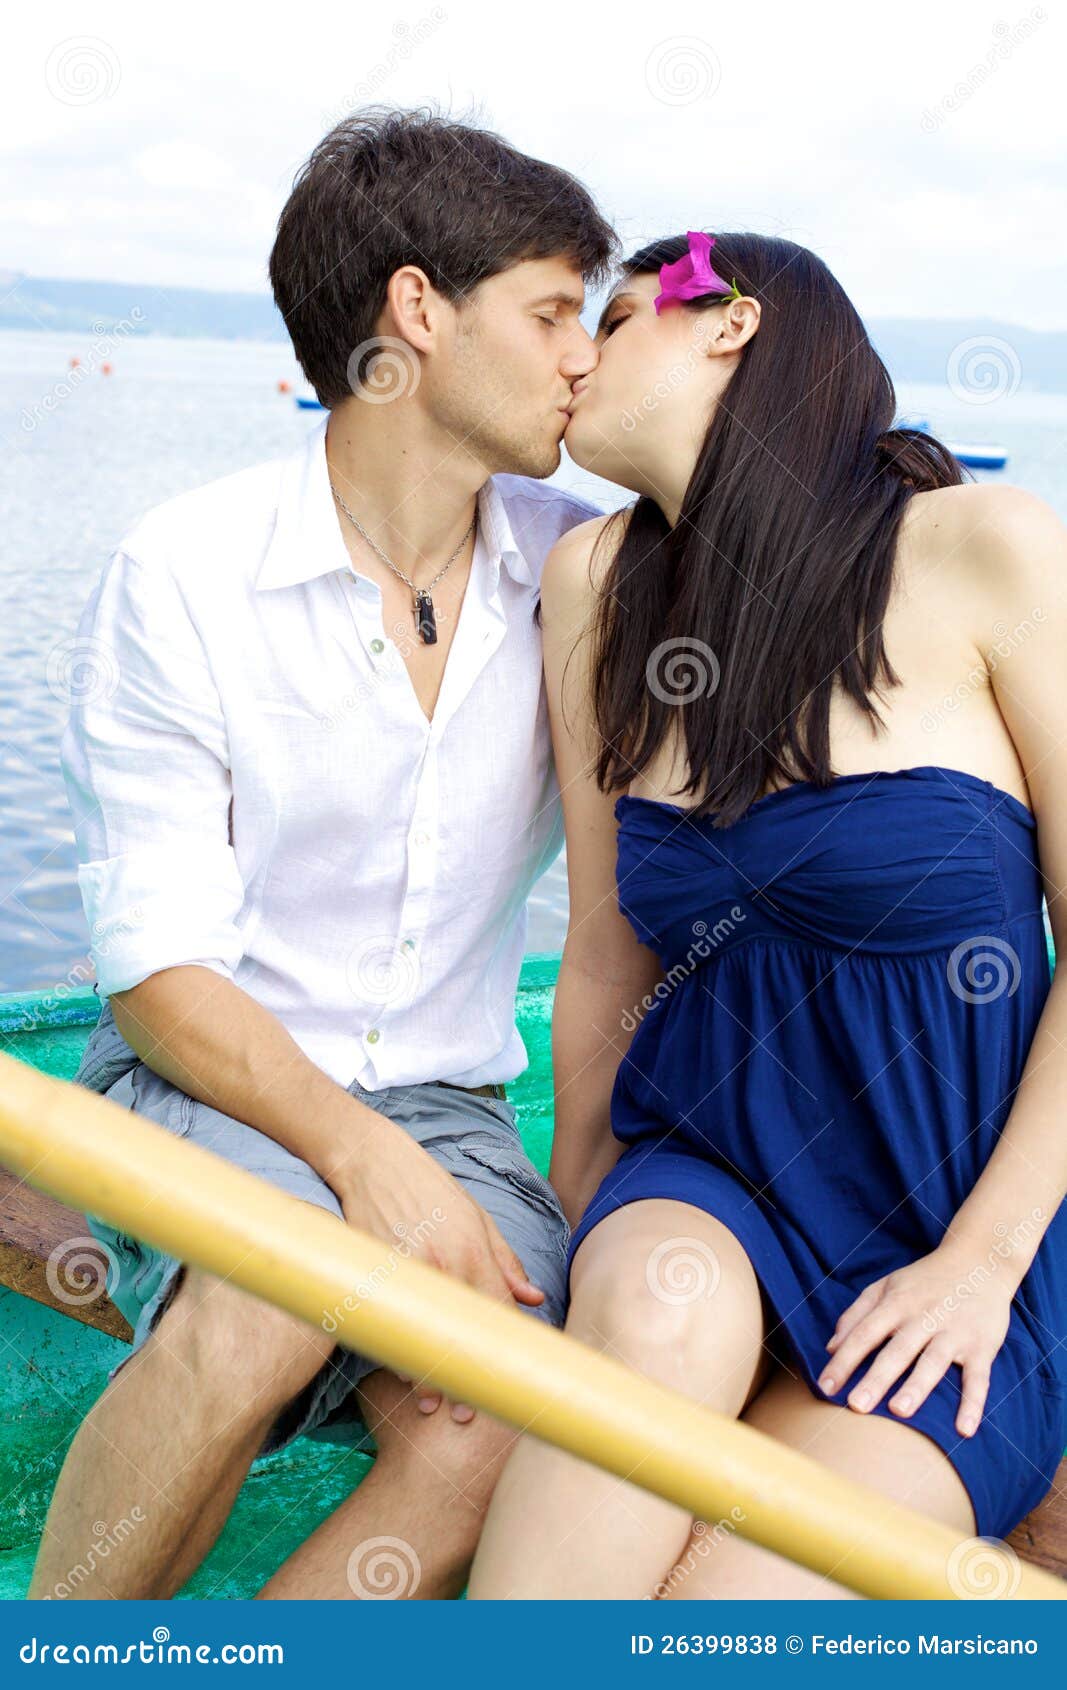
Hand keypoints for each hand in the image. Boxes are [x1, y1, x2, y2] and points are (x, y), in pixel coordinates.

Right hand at [331, 1116, 544, 1421]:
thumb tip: (533, 1298)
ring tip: (430, 1405)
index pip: (494, 1313)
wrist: (374, 1160)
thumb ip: (505, 1260)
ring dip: (424, 1375)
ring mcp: (406, 1267)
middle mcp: (443, 1262)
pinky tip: (398, 1372)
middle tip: (464, 1416)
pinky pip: (388, 1320)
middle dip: (462, 1379)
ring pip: (420, 1334)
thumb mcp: (476, 1217)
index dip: (498, 1354)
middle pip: (458, 1333)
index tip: (500, 1388)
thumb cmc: (429, 1188)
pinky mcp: (373, 1269)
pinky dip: (393, 1348)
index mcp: (473, 1250)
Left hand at [817, 1243, 1014, 1437]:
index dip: (844, 1359)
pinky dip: (973, 1403)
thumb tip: (830, 1347)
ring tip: (899, 1412)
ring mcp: (954, 1332)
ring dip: (917, 1387)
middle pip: (897, 1350)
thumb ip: (856, 1314)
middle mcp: (924, 1317)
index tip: (825, 1386)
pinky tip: (964, 1429)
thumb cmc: (925, 1280)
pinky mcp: (981, 1346)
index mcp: (897, 1303)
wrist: (980, 1261)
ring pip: (933, 1362)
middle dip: (876, 1378)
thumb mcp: (886, 1285)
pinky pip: (978, 1378)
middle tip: (856, 1406)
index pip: (865, 1333)